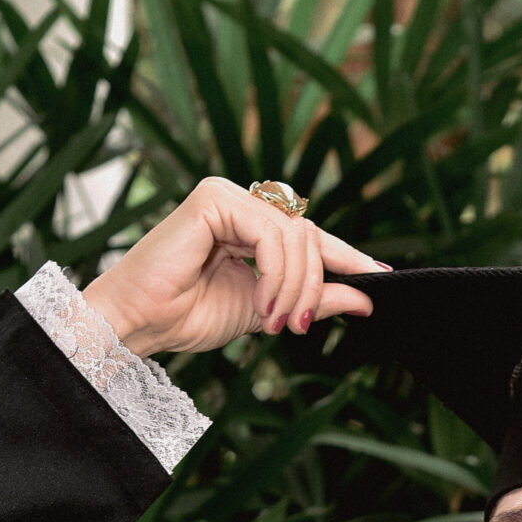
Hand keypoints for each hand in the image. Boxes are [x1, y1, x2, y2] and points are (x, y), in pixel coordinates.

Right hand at [82, 176, 387, 357]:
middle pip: (309, 235)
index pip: (309, 237)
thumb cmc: (186, 317)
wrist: (141, 324)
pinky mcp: (213, 199)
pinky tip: (263, 304)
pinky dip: (277, 274)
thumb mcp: (267, 312)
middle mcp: (240, 203)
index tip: (380, 278)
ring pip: (295, 235)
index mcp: (249, 226)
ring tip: (276, 321)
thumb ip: (312, 300)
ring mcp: (226, 195)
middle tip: (298, 325)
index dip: (347, 257)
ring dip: (295, 287)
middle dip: (314, 285)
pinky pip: (272, 234)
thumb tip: (365, 297)